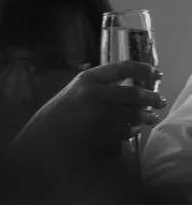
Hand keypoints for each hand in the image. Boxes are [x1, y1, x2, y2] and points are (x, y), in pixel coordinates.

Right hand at [13, 62, 165, 158]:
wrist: (44, 137)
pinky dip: (132, 130)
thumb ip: (100, 86)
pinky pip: (125, 130)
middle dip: (151, 98)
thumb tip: (134, 86)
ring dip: (145, 116)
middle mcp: (94, 94)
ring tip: (151, 118)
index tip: (157, 73)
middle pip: (134, 93)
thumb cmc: (60, 113)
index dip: (145, 69)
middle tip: (159, 101)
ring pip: (132, 114)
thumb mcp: (76, 91)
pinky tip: (133, 129)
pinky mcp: (101, 132)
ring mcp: (98, 114)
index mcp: (88, 79)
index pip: (124, 67)